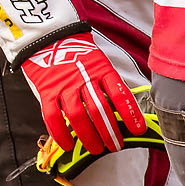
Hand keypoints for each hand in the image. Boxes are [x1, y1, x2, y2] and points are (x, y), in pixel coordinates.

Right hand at [19, 30, 146, 159]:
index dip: (130, 114)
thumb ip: (106, 82)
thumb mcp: (98, 61)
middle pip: (99, 110)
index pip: (119, 95)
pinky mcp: (46, 91)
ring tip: (96, 149)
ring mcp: (64, 85)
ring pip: (78, 115)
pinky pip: (53, 116)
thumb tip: (119, 109)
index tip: (138, 130)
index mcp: (101, 70)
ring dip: (88, 136)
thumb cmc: (76, 51)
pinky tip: (67, 145)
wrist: (47, 36)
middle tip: (116, 145)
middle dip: (109, 132)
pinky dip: (60, 133)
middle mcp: (84, 78)